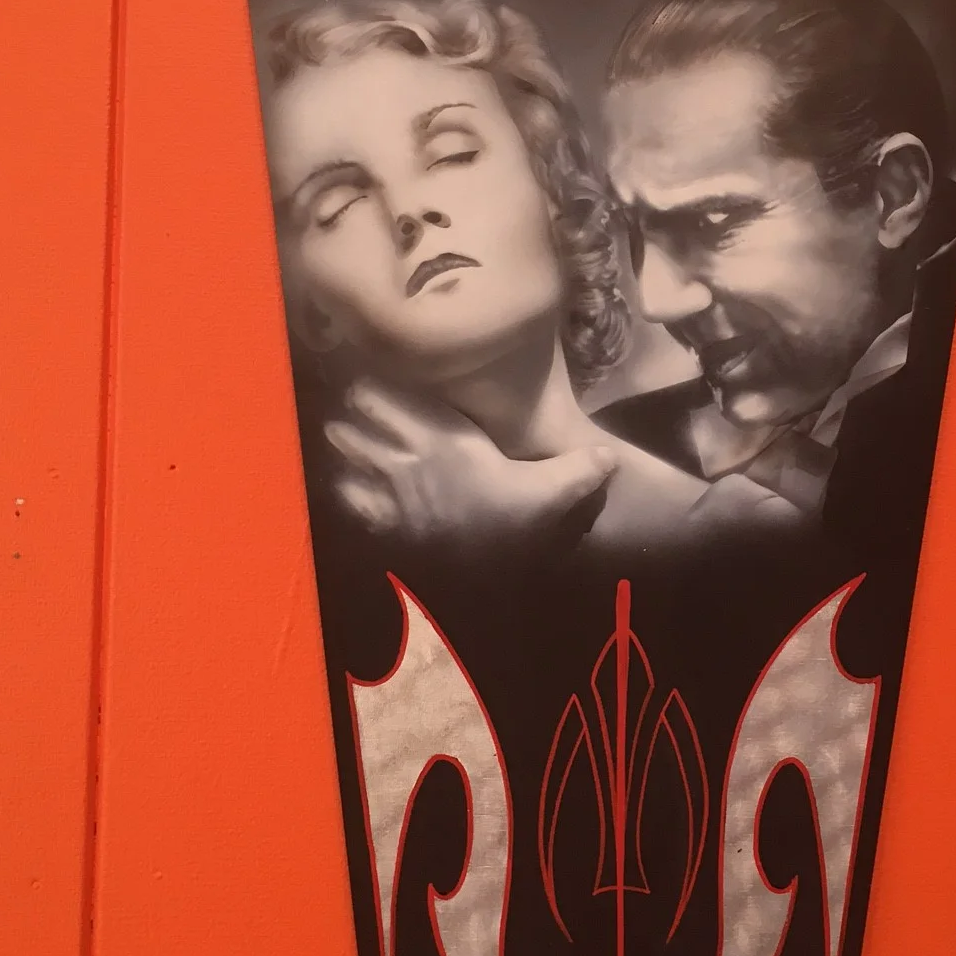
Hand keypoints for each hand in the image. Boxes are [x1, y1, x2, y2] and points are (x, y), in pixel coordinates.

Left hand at [325, 379, 617, 550]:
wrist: (488, 579)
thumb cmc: (518, 523)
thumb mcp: (554, 491)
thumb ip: (579, 468)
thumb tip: (611, 457)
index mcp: (442, 435)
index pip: (385, 393)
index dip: (372, 383)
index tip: (372, 376)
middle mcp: (407, 456)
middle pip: (356, 416)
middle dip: (353, 410)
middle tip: (358, 406)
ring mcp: (389, 490)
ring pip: (345, 449)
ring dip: (344, 443)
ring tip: (346, 437)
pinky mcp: (384, 522)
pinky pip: (349, 496)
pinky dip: (346, 488)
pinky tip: (352, 486)